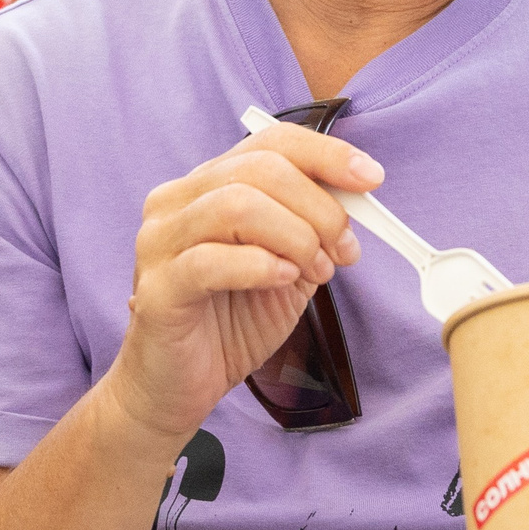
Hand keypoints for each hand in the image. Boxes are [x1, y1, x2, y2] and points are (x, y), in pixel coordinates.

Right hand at [103, 121, 376, 445]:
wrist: (178, 387)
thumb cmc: (231, 323)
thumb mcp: (289, 265)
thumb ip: (314, 228)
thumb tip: (358, 200)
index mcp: (208, 186)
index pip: (271, 143)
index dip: (327, 154)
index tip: (372, 179)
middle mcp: (177, 203)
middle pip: (259, 170)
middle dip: (319, 207)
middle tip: (343, 250)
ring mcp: (160, 242)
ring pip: (235, 205)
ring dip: (295, 237)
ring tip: (316, 272)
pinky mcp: (156, 289)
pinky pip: (209, 260)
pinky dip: (260, 265)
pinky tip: (283, 280)